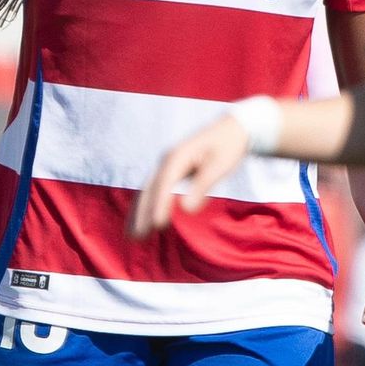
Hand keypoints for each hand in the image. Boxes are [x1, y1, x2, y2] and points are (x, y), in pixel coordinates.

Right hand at [130, 116, 249, 237]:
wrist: (232, 128)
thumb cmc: (229, 146)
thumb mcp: (220, 165)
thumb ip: (203, 186)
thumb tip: (187, 210)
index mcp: (178, 155)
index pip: (164, 183)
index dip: (159, 204)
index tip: (156, 224)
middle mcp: (168, 159)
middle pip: (150, 188)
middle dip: (141, 212)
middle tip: (135, 236)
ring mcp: (167, 164)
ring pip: (148, 190)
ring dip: (139, 211)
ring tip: (132, 235)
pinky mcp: (172, 170)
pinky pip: (155, 190)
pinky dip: (148, 205)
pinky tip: (144, 221)